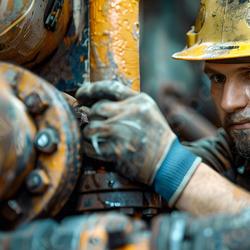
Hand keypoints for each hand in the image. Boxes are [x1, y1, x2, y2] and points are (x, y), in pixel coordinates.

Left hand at [76, 80, 200, 204]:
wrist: (168, 162)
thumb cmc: (156, 138)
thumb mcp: (148, 112)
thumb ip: (126, 104)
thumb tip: (95, 102)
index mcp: (140, 101)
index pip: (110, 87)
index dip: (91, 89)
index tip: (81, 95)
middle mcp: (132, 113)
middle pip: (97, 108)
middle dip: (90, 117)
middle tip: (90, 123)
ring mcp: (124, 132)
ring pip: (91, 127)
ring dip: (88, 133)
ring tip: (94, 137)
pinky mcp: (118, 151)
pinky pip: (91, 146)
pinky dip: (88, 147)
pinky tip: (94, 148)